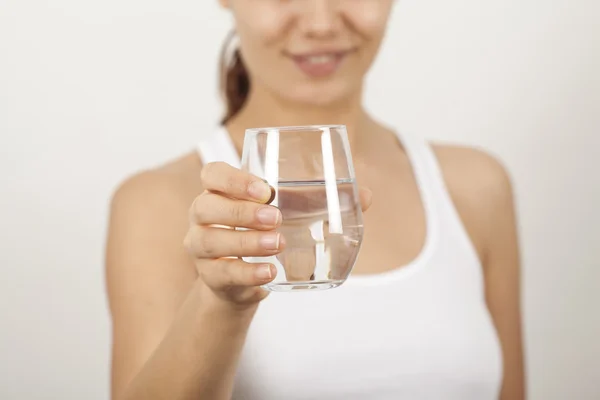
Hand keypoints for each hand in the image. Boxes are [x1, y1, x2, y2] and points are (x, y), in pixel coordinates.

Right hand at [184, 162, 371, 307]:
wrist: (246, 279)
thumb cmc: (268, 233)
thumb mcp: (291, 214)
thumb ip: (322, 201)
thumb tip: (366, 195)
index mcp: (221, 191)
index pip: (212, 174)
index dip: (233, 179)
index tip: (266, 190)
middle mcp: (203, 216)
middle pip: (205, 206)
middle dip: (240, 212)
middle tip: (277, 218)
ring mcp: (201, 248)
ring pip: (209, 241)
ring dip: (245, 242)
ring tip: (277, 244)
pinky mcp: (210, 277)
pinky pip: (221, 274)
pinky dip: (246, 273)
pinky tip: (269, 273)